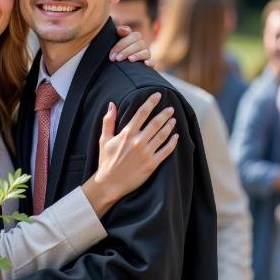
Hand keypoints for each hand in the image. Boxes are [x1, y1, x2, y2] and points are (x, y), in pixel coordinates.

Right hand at [82, 92, 177, 216]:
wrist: (109, 184)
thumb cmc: (106, 161)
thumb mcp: (104, 139)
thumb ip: (108, 121)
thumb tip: (112, 104)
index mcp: (126, 134)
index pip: (141, 113)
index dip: (150, 102)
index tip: (158, 95)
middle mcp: (137, 142)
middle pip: (155, 123)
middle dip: (164, 114)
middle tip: (171, 108)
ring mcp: (146, 153)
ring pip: (162, 135)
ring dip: (169, 126)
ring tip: (174, 119)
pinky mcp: (152, 164)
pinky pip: (166, 151)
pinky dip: (172, 143)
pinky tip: (176, 137)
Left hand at [109, 26, 153, 66]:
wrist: (114, 67)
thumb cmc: (114, 51)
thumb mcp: (114, 40)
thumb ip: (119, 32)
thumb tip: (124, 30)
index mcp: (134, 38)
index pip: (132, 36)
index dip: (121, 45)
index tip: (112, 55)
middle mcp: (141, 45)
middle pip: (138, 44)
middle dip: (126, 51)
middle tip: (117, 59)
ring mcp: (146, 54)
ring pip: (146, 52)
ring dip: (137, 55)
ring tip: (129, 59)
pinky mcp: (148, 64)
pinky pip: (152, 62)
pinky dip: (150, 62)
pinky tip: (145, 63)